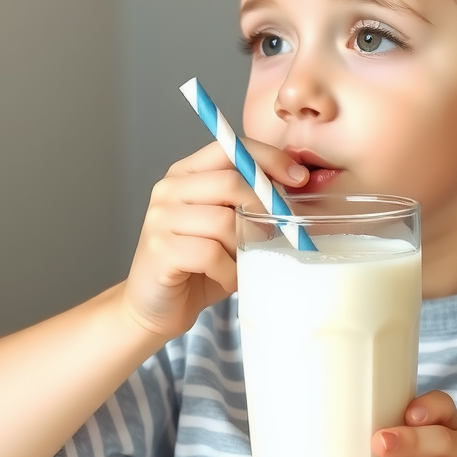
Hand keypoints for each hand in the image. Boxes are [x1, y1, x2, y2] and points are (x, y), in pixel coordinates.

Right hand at [121, 140, 306, 339]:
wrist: (156, 308)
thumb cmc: (199, 266)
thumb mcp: (228, 226)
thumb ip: (251, 201)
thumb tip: (300, 183)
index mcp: (186, 174)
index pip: (230, 148)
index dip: (269, 159)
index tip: (299, 178)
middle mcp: (169, 189)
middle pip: (230, 183)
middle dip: (262, 209)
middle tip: (271, 234)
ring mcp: (160, 219)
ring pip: (224, 221)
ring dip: (244, 247)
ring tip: (242, 262)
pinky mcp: (159, 250)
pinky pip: (211, 254)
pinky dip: (229, 271)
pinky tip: (228, 278)